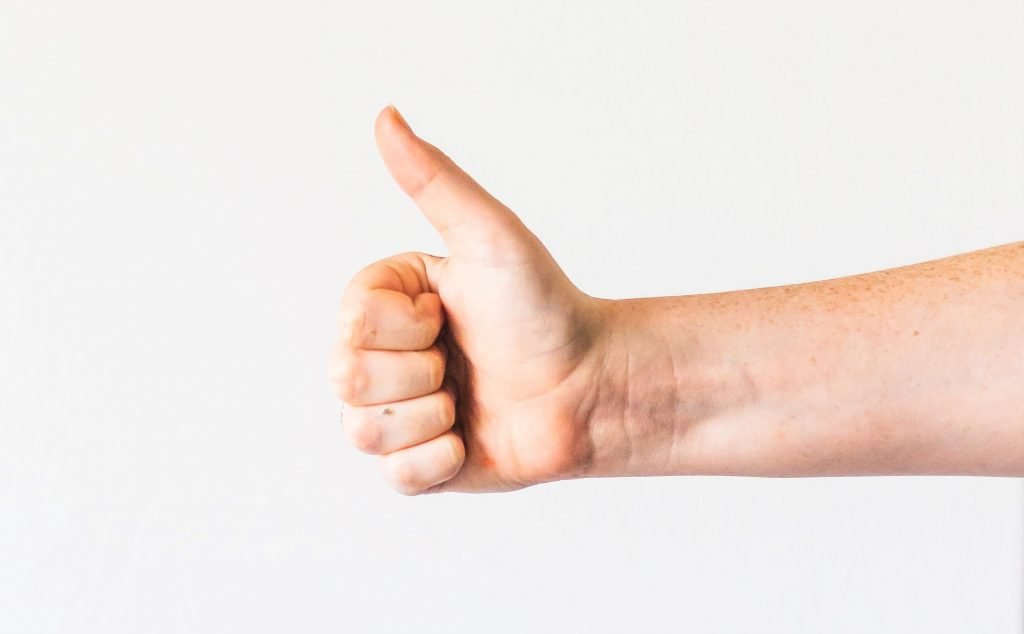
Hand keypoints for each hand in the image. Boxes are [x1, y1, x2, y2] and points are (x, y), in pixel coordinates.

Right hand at [331, 107, 609, 493]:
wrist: (593, 387)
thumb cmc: (545, 308)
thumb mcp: (489, 238)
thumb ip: (433, 180)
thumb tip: (386, 115)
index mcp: (385, 304)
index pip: (349, 325)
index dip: (407, 328)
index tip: (451, 316)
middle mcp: (383, 356)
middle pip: (346, 381)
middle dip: (420, 374)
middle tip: (463, 362)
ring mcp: (399, 411)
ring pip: (363, 432)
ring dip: (430, 417)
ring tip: (469, 400)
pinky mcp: (419, 464)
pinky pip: (393, 477)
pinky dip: (438, 461)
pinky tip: (470, 438)